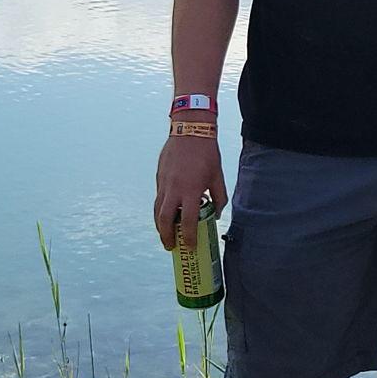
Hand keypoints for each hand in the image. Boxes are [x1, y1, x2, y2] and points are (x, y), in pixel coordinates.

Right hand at [154, 131, 224, 250]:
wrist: (190, 130)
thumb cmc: (207, 153)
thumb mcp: (218, 176)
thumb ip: (219, 197)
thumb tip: (216, 213)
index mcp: (191, 190)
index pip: (188, 221)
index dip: (189, 237)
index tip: (190, 247)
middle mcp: (174, 189)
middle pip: (164, 220)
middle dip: (166, 236)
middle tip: (171, 246)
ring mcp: (164, 183)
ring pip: (157, 210)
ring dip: (160, 225)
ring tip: (166, 235)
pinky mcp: (159, 177)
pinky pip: (158, 198)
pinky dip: (160, 209)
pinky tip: (167, 214)